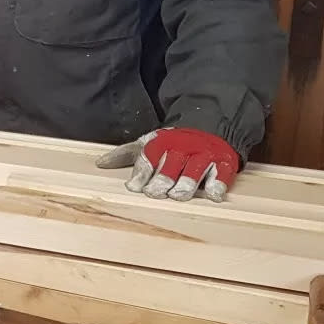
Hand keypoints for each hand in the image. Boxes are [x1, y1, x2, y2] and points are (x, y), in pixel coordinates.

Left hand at [95, 127, 239, 202]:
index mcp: (161, 142)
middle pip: (170, 165)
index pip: (149, 158)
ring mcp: (203, 155)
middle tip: (155, 193)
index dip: (142, 173)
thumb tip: (99, 163)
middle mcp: (182, 147)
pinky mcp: (223, 163)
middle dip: (162, 179)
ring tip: (177, 195)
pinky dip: (218, 185)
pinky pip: (221, 174)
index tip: (134, 187)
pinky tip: (213, 196)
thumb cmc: (173, 143)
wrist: (210, 127)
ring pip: (194, 170)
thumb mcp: (148, 144)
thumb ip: (125, 155)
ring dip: (186, 183)